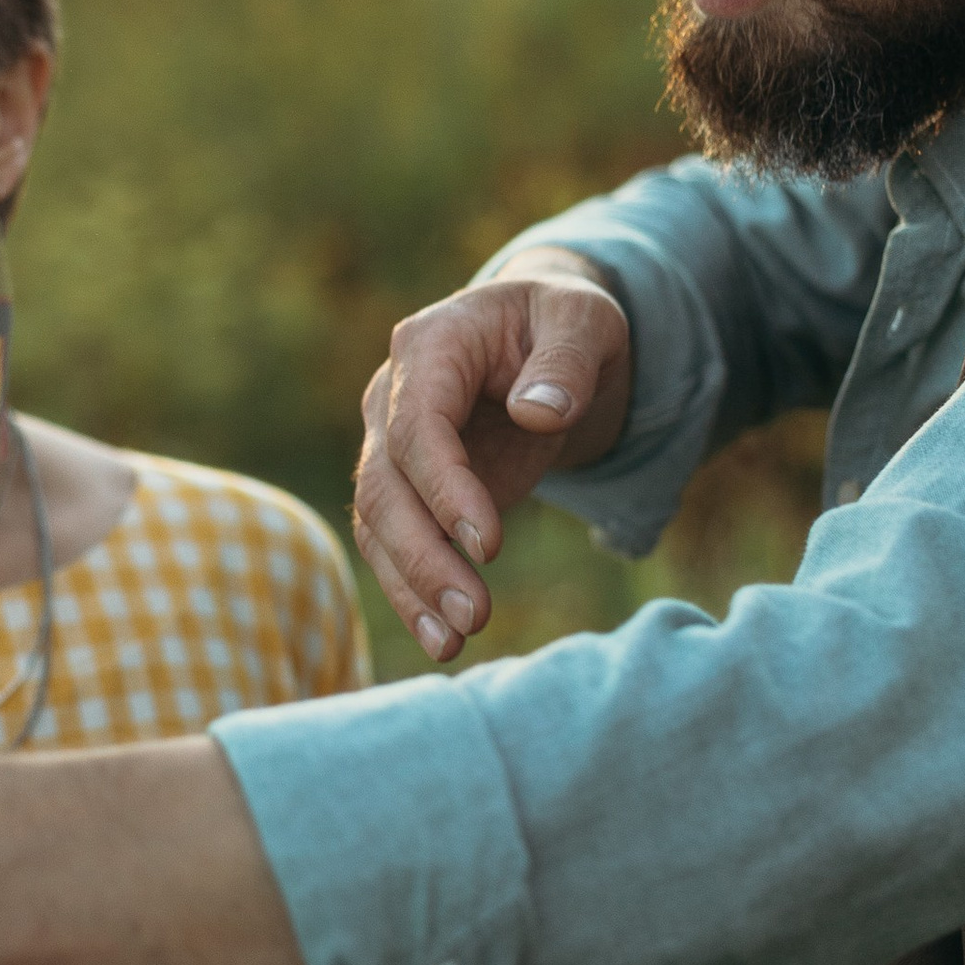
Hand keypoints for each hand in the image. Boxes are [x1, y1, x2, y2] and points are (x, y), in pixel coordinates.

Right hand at [353, 250, 631, 660]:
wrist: (544, 343)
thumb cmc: (564, 323)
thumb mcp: (585, 320)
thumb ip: (567, 359)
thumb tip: (538, 412)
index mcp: (430, 346)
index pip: (417, 424)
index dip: (445, 487)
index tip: (487, 546)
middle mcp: (392, 397)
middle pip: (384, 485)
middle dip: (424, 556)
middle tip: (474, 616)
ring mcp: (390, 446)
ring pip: (379, 524)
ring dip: (412, 587)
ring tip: (454, 644)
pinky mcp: (408, 490)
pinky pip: (394, 545)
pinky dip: (413, 592)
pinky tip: (442, 639)